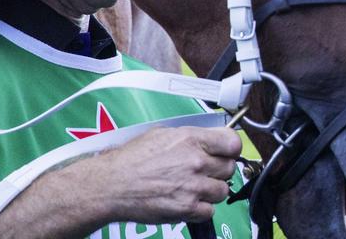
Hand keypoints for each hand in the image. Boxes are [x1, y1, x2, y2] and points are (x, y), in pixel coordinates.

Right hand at [88, 126, 242, 224]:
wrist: (113, 184)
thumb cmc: (131, 159)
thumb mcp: (162, 134)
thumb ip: (189, 137)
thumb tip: (207, 139)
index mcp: (190, 139)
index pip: (232, 142)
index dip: (230, 148)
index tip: (226, 152)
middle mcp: (196, 161)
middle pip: (229, 167)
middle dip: (219, 170)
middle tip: (205, 171)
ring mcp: (193, 186)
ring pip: (222, 190)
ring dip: (211, 190)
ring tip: (193, 187)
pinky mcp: (187, 208)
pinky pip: (209, 211)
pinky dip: (201, 209)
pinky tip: (187, 201)